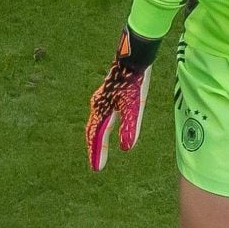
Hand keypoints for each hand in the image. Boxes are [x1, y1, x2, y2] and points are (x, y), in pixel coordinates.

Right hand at [85, 27, 159, 170]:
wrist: (133, 59)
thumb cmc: (134, 82)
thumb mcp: (134, 106)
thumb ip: (129, 126)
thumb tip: (126, 148)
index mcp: (101, 110)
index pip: (96, 136)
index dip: (97, 152)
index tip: (97, 168)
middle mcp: (98, 106)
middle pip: (94, 131)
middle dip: (95, 147)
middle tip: (97, 164)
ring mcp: (103, 99)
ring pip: (97, 122)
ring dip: (97, 137)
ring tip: (99, 148)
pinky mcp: (109, 93)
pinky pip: (102, 114)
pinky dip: (102, 125)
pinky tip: (108, 124)